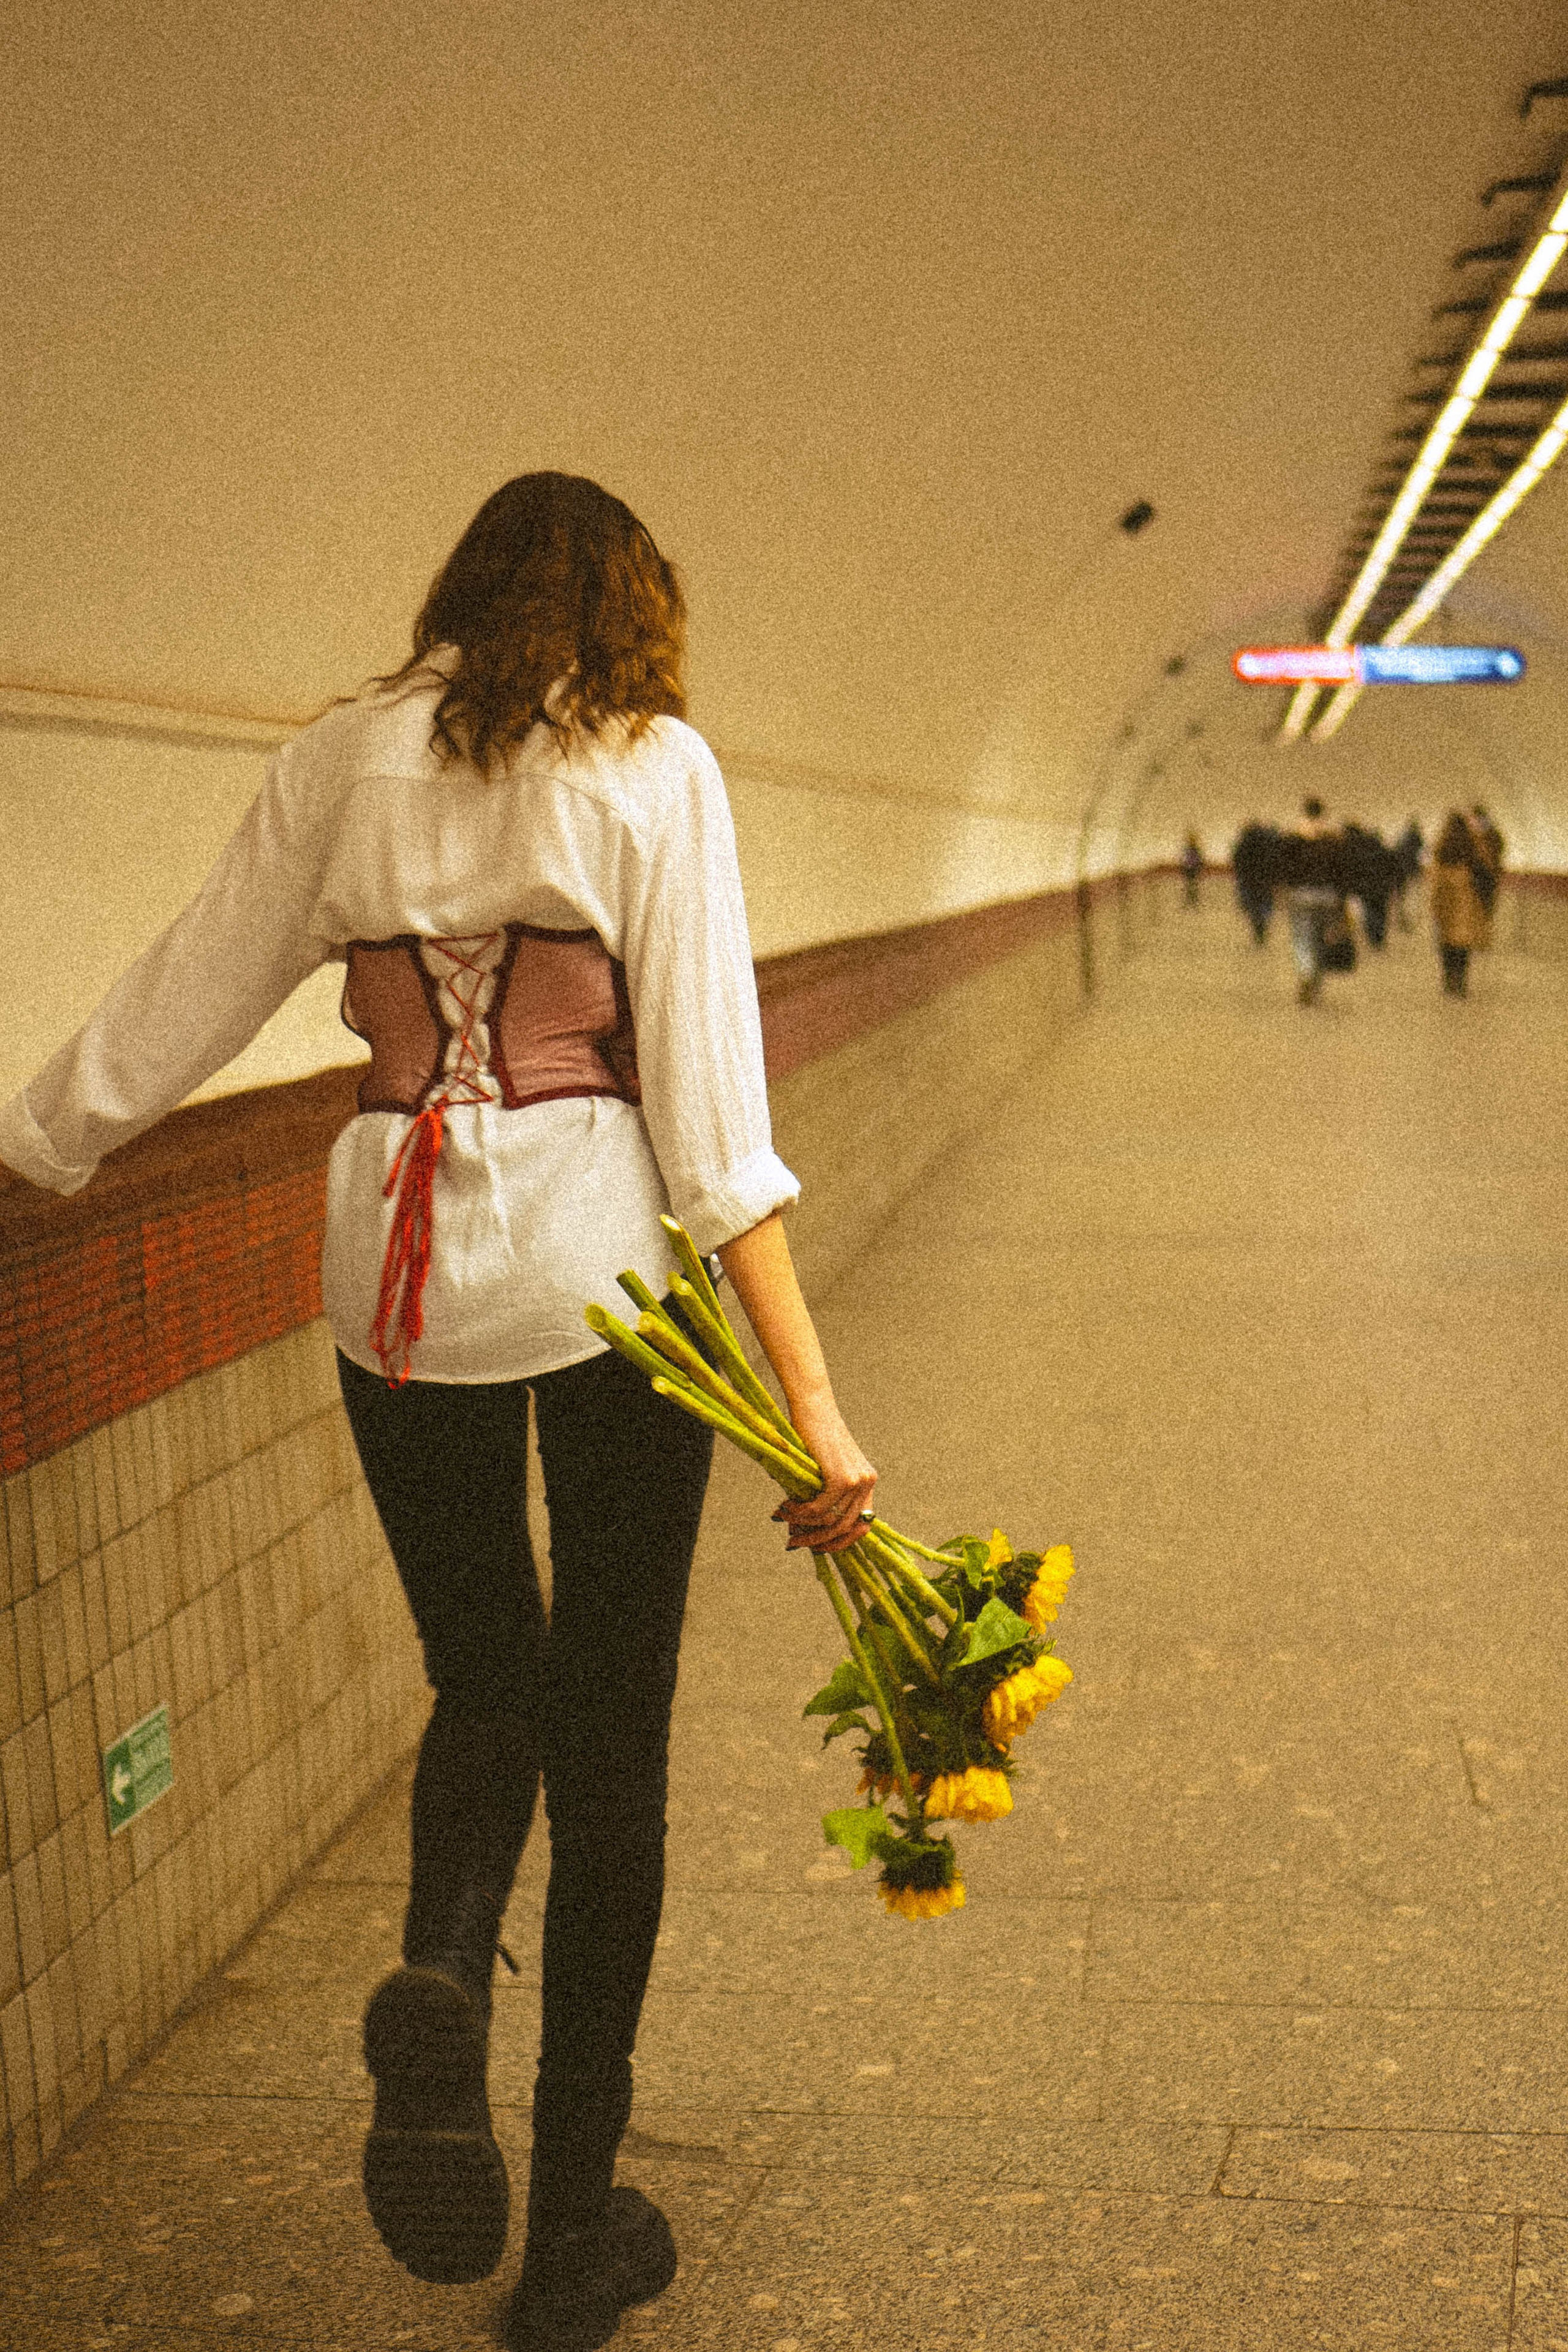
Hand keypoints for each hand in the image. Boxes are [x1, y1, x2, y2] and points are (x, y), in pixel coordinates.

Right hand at [771, 1395, 876, 1552]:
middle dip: (817, 1540)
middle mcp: (867, 1482)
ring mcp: (857, 1479)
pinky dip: (800, 1513)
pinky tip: (785, 1507)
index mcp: (867, 1481)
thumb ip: (820, 1497)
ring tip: (783, 1519)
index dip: (839, 1541)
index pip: (862, 1525)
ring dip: (803, 1526)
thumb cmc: (811, 1434)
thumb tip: (799, 1534)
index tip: (816, 1546)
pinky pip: (821, 1508)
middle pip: (846, 1527)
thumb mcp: (821, 1470)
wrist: (812, 1406)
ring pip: (831, 1521)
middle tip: (793, 1542)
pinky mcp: (842, 1476)